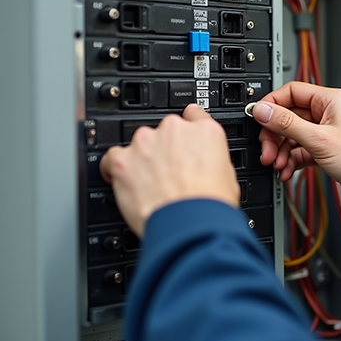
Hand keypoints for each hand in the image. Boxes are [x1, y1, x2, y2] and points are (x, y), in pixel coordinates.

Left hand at [100, 104, 240, 236]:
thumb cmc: (210, 205)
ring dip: (143, 159)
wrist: (190, 224)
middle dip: (166, 149)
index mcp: (205, 132)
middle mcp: (175, 130)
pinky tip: (124, 180)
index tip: (184, 139)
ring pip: (140, 143)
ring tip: (150, 183)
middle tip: (170, 172)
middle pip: (165, 131)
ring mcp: (146, 142)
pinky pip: (113, 157)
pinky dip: (116, 168)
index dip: (189, 130)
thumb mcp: (227, 176)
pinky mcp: (123, 160)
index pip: (194, 116)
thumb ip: (211, 160)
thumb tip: (203, 166)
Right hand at [253, 82, 340, 209]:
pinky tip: (287, 170)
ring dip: (283, 150)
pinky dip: (293, 159)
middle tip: (267, 150)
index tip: (258, 118)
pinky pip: (304, 149)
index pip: (292, 92)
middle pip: (291, 116)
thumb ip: (287, 124)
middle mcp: (331, 113)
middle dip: (275, 135)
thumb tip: (264, 110)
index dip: (272, 104)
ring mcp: (330, 132)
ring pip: (296, 135)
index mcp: (332, 100)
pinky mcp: (330, 149)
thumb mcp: (319, 140)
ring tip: (277, 164)